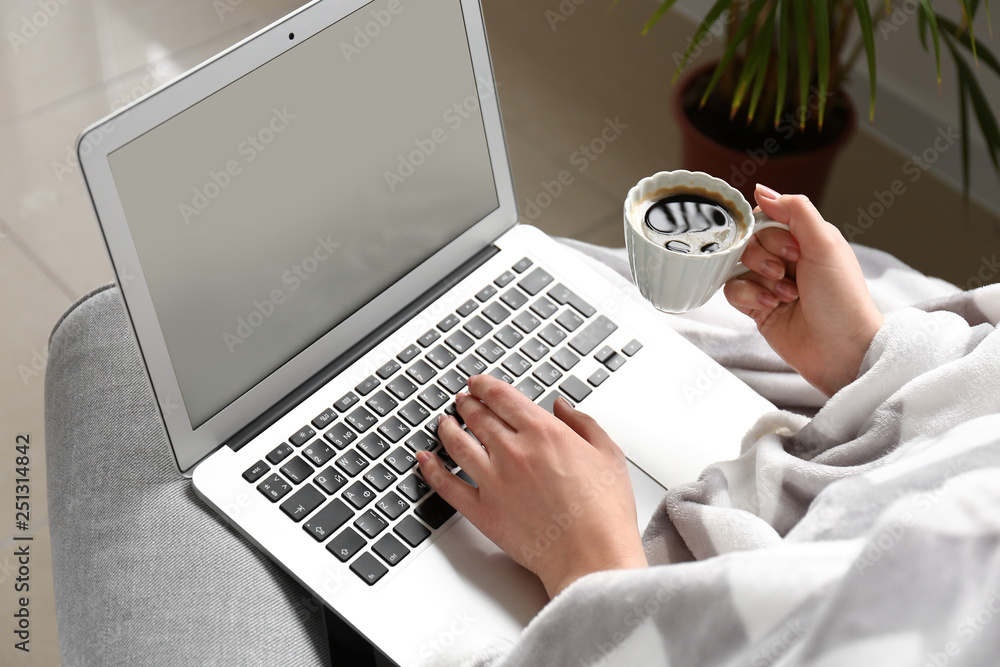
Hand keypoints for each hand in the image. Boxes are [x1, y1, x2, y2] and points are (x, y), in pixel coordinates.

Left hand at [417, 375, 646, 597]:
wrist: (592, 555)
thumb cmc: (604, 511)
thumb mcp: (608, 454)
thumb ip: (583, 423)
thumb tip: (561, 406)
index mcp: (543, 432)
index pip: (501, 397)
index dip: (484, 385)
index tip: (478, 383)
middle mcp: (513, 452)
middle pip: (477, 417)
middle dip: (466, 404)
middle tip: (462, 400)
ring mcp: (493, 481)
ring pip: (457, 444)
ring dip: (447, 428)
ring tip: (443, 422)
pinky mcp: (482, 511)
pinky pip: (446, 486)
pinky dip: (431, 470)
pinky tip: (425, 460)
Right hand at [724, 185, 883, 395]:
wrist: (842, 350)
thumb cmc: (843, 300)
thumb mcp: (826, 244)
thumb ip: (795, 211)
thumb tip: (762, 191)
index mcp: (807, 239)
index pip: (767, 218)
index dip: (770, 231)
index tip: (791, 248)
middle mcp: (788, 259)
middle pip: (750, 241)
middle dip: (764, 258)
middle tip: (786, 273)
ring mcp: (771, 284)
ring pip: (738, 266)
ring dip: (760, 280)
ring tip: (785, 295)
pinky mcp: (758, 307)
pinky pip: (733, 291)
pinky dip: (750, 297)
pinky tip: (772, 307)